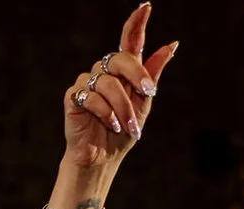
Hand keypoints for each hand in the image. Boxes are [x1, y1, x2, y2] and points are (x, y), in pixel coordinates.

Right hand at [61, 4, 180, 166]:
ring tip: (126, 126)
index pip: (130, 42)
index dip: (136, 23)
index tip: (146, 7)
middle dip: (136, 75)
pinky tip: (111, 125)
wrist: (103, 158)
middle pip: (120, 58)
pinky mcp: (72, 97)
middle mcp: (104, 73)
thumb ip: (152, 74)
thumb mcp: (144, 103)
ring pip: (108, 83)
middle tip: (148, 92)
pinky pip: (90, 97)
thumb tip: (171, 45)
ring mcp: (87, 83)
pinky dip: (105, 113)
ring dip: (122, 106)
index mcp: (123, 72)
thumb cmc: (123, 131)